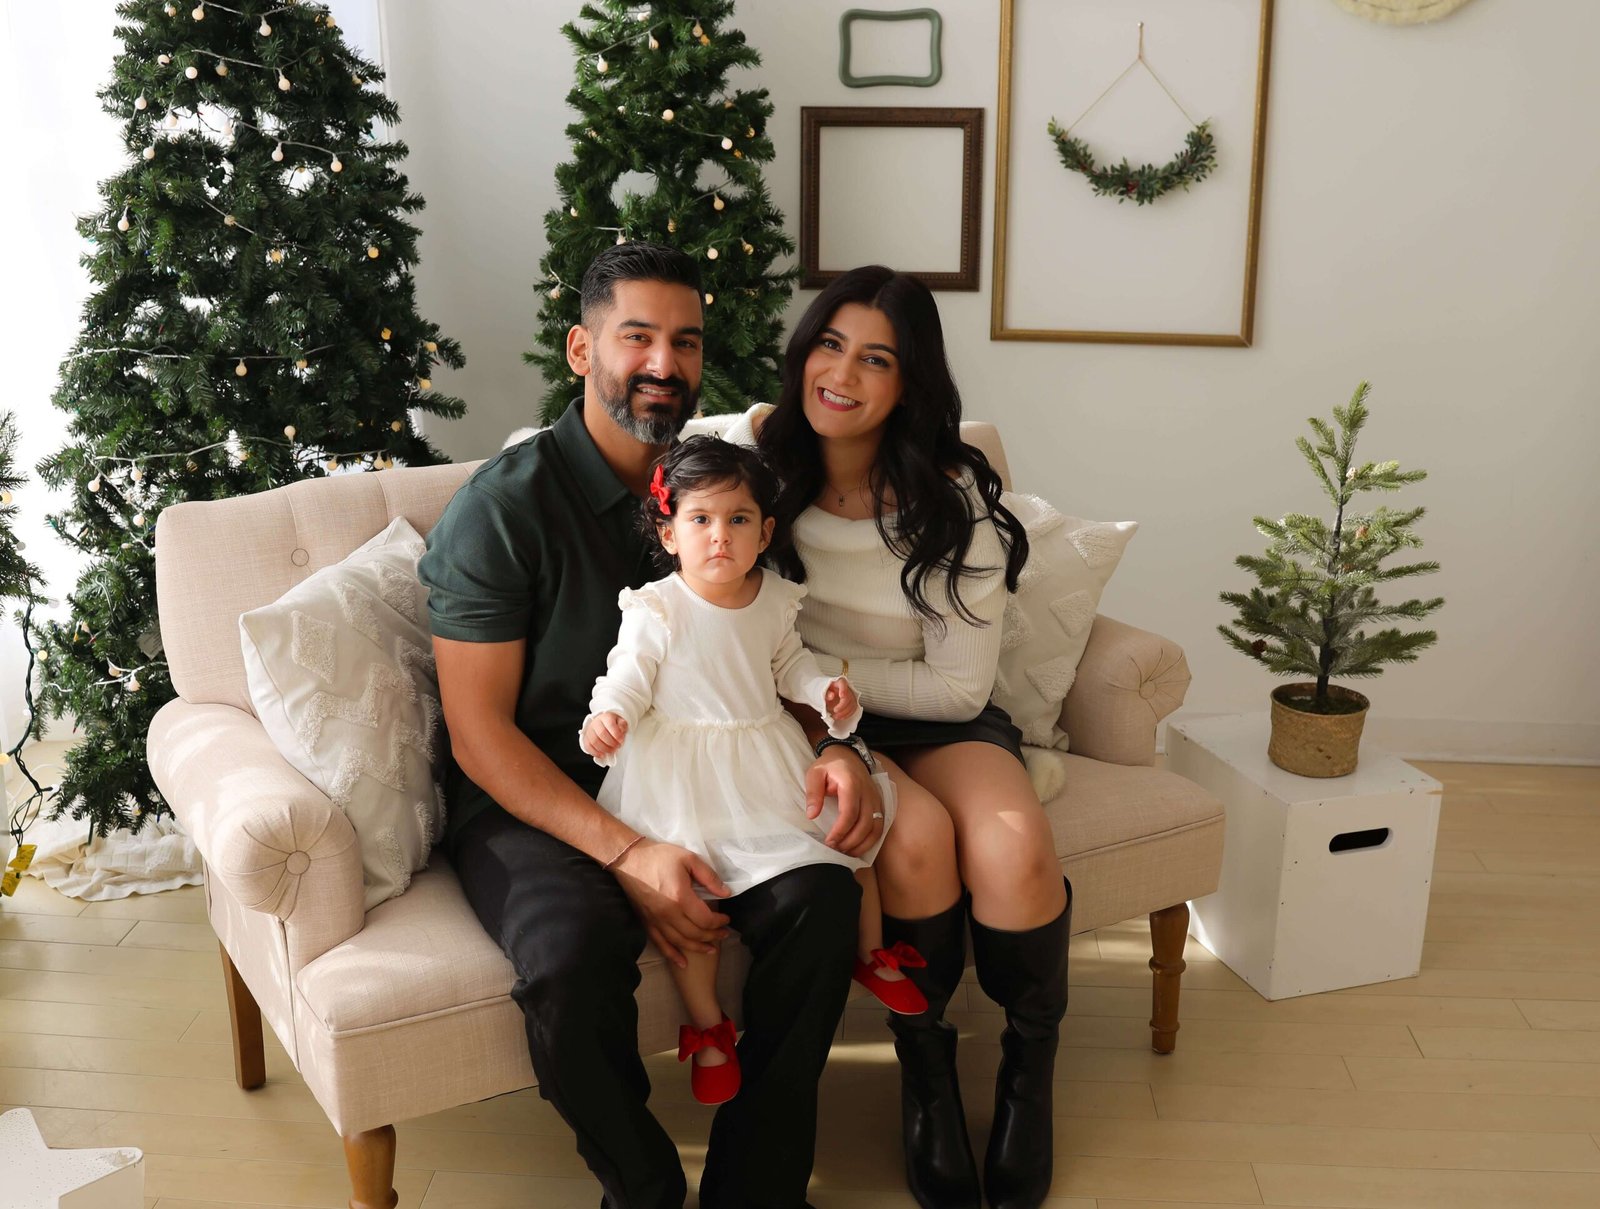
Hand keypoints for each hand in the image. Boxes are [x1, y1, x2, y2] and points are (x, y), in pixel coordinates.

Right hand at [582, 711, 627, 759]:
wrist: (603, 724)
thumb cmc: (613, 724)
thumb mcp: (621, 722)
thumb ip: (622, 726)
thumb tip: (621, 731)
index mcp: (606, 717)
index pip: (610, 725)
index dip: (616, 734)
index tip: (621, 740)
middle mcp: (595, 723)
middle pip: (601, 734)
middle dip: (611, 743)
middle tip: (617, 746)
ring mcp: (589, 730)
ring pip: (594, 741)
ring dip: (604, 749)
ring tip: (612, 751)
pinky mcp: (586, 738)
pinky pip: (588, 746)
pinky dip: (595, 753)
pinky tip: (602, 755)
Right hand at [610, 839, 731, 968]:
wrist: (629, 859)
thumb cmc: (660, 856)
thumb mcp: (689, 858)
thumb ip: (709, 877)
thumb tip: (726, 893)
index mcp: (680, 898)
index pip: (705, 919)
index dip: (719, 922)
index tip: (726, 920)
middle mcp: (668, 914)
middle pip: (695, 934)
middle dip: (713, 936)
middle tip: (724, 934)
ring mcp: (656, 921)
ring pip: (680, 942)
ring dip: (698, 948)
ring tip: (711, 948)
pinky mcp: (647, 923)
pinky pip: (660, 944)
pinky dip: (673, 955)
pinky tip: (683, 963)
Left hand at [804, 745, 882, 858]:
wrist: (848, 756)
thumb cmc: (830, 766)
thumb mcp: (815, 773)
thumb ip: (813, 793)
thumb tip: (811, 815)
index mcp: (851, 783)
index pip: (850, 812)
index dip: (840, 830)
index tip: (829, 842)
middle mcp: (868, 793)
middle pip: (865, 824)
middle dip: (850, 841)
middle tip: (835, 849)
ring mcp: (876, 799)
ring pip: (876, 828)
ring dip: (862, 844)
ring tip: (846, 852)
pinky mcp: (879, 805)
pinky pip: (880, 827)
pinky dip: (871, 841)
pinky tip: (857, 847)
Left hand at [824, 678, 857, 722]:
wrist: (829, 694)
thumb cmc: (826, 691)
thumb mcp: (823, 692)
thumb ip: (827, 693)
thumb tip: (831, 696)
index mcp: (839, 682)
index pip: (843, 683)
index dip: (844, 689)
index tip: (841, 696)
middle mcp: (847, 688)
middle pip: (848, 697)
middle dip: (842, 706)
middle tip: (835, 710)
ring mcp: (851, 695)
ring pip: (852, 704)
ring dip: (844, 712)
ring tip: (836, 716)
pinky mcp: (852, 702)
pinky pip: (853, 709)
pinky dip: (848, 714)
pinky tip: (841, 717)